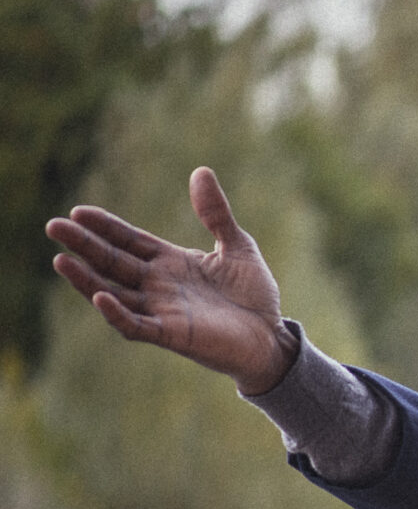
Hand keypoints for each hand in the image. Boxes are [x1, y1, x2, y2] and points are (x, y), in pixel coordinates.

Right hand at [47, 167, 295, 392]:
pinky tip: (102, 296)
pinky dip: (118, 312)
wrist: (271, 337)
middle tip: (54, 226)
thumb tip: (201, 171)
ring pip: (114, 293)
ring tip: (61, 260)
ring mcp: (162, 310)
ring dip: (87, 279)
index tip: (79, 212)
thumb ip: (217, 214)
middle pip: (112, 262)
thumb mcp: (238, 246)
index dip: (105, 226)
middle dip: (84, 245)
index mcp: (169, 261)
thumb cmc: (253, 294)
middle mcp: (158, 285)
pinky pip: (136, 325)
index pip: (128, 240)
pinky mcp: (172, 334)